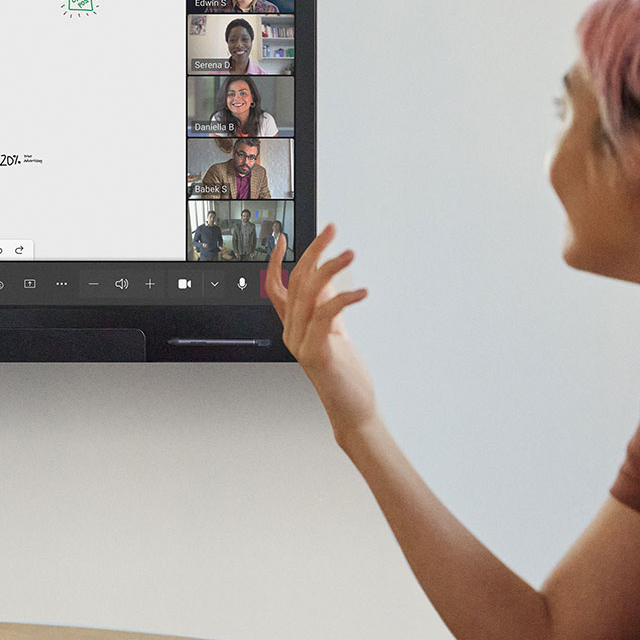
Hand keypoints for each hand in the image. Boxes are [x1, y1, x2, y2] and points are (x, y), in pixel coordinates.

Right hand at [264, 224, 375, 434]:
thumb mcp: (334, 332)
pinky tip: (363, 291)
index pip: (276, 287)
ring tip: (350, 253)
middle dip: (314, 250)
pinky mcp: (316, 352)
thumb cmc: (344, 374)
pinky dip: (345, 298)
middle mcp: (291, 332)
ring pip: (309, 293)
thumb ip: (327, 306)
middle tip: (331, 230)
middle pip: (296, 281)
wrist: (352, 409)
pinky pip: (325, 314)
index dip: (276, 262)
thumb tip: (328, 278)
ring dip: (331, 267)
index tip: (282, 238)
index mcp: (293, 326)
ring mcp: (300, 342)